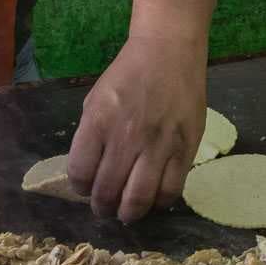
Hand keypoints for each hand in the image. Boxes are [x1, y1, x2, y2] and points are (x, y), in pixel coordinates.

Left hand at [66, 31, 206, 222]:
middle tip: (104, 208)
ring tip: (126, 213)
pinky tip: (153, 199)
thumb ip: (91, 136)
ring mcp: (159, 144)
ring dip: (128, 213)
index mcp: (98, 121)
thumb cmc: (127, 73)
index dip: (80, 187)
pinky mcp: (186, 148)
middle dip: (102, 207)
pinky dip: (159, 203)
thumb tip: (90, 173)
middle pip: (107, 191)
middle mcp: (127, 136)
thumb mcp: (95, 99)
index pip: (80, 172)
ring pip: (139, 198)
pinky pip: (171, 190)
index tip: (85, 187)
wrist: (168, 51)